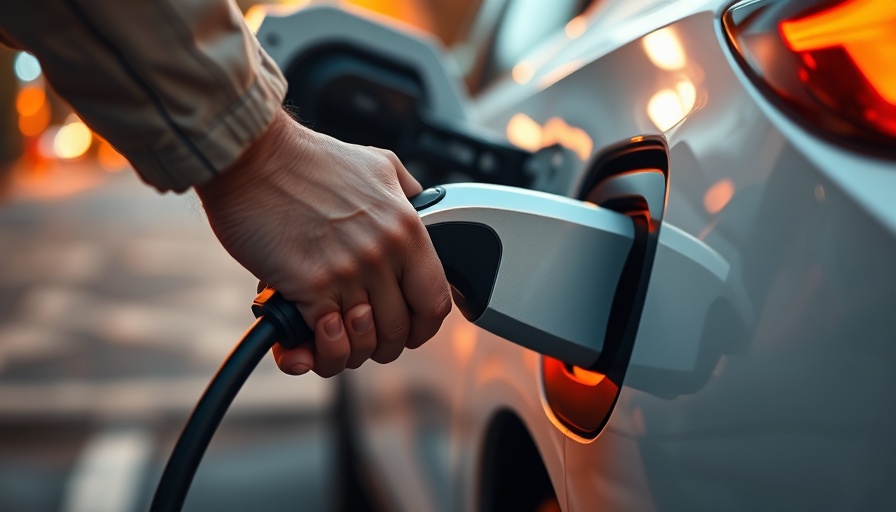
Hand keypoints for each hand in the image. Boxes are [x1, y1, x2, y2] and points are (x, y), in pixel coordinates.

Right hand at [195, 110, 450, 376]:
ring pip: (362, 343)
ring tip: (330, 338)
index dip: (422, 328)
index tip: (407, 331)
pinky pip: (326, 340)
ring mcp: (347, 272)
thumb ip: (407, 192)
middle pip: (398, 331)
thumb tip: (422, 205)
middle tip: (357, 335)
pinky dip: (317, 350)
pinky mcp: (310, 285)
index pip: (435, 302)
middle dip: (378, 344)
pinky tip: (306, 339)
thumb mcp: (379, 165)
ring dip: (345, 351)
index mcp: (406, 228)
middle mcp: (383, 254)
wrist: (253, 156)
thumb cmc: (309, 160)